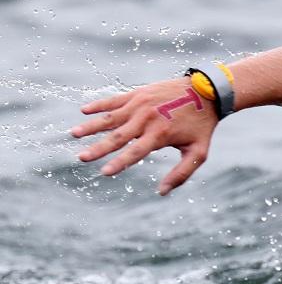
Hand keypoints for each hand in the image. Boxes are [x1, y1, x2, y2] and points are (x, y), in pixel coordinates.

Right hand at [70, 78, 219, 194]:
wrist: (206, 92)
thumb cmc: (202, 126)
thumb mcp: (198, 152)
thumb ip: (181, 173)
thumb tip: (162, 191)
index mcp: (159, 135)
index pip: (134, 153)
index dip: (119, 163)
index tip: (104, 173)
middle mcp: (146, 119)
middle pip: (117, 137)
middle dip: (98, 148)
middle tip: (81, 158)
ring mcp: (140, 104)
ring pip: (111, 117)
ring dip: (91, 126)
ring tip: (74, 134)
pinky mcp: (138, 93)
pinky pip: (114, 100)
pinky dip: (99, 105)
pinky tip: (84, 111)